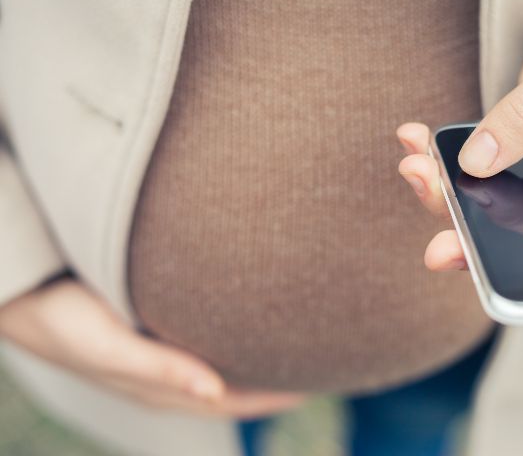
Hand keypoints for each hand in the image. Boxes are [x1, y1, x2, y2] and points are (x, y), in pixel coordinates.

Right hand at [0, 278, 303, 416]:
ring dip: (254, 363)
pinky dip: (229, 343)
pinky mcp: (148, 332)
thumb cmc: (59, 318)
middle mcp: (163, 375)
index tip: (317, 384)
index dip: (273, 398)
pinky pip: (200, 344)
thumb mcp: (107, 345)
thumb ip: (158, 369)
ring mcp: (156, 355)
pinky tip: (244, 327)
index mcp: (159, 386)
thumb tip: (215, 392)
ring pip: (218, 366)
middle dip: (273, 382)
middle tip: (321, 365)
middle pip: (232, 386)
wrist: (17, 292)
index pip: (232, 400)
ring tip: (294, 349)